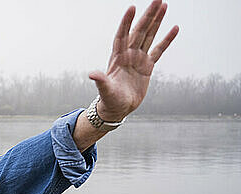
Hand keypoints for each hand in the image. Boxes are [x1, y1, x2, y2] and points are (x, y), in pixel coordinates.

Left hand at [89, 0, 178, 121]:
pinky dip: (166, 40)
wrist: (117, 109)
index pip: (122, 36)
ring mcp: (138, 59)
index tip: (132, 8)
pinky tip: (174, 28)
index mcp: (117, 58)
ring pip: (149, 36)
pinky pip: (159, 50)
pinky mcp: (147, 66)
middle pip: (139, 31)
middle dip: (147, 16)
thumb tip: (92, 74)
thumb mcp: (105, 91)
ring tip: (164, 5)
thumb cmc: (109, 100)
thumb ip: (101, 81)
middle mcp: (128, 55)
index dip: (126, 23)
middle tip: (157, 0)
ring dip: (156, 22)